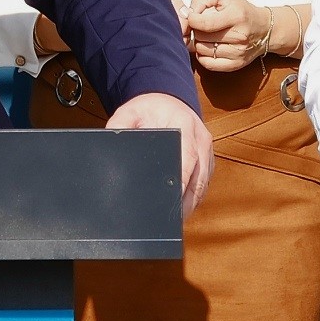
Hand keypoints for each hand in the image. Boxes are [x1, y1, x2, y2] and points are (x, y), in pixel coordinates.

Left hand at [107, 92, 213, 212]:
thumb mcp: (130, 111)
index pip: (188, 158)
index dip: (181, 182)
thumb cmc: (150, 107)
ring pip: (203, 184)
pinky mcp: (208, 160)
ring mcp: (207, 151)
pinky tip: (182, 209)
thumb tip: (112, 142)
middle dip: (186, 201)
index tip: (172, 202)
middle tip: (170, 221)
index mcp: (185, 125)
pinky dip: (194, 197)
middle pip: (199, 178)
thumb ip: (120, 125)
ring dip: (191, 202)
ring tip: (174, 220)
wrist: (168, 99)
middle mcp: (201, 139)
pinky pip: (204, 183)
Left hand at [182, 0, 273, 72]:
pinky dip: (203, 56)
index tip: (193, 17)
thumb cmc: (239, 9)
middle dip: (196, 30)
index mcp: (236, 16)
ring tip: (206, 35)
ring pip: (203, 51)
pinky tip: (208, 47)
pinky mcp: (237, 64)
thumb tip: (188, 15)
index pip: (204, 23)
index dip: (192, 20)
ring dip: (199, 43)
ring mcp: (238, 52)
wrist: (263, 28)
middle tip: (201, 26)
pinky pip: (209, 64)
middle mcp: (239, 36)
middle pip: (201, 37)